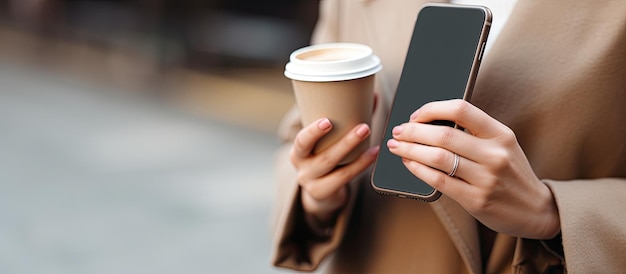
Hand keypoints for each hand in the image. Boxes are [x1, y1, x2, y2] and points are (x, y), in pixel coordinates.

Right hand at [291, 118, 378, 223]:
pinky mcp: (324, 192)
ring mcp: (312, 183)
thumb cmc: (325, 158)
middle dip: (345, 142)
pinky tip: (373, 153)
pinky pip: (345, 178)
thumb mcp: (327, 142)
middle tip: (364, 127)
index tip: (327, 121)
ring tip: (372, 139)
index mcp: (298, 152)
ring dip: (356, 153)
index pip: (301, 141)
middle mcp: (302, 168)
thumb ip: (346, 120)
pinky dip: (360, 164)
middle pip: (324, 156)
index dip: (312, 132)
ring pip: (336, 168)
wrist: (320, 192)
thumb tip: (372, 95)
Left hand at [387, 99, 559, 238]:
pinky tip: (408, 163)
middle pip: (443, 135)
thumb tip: (429, 122)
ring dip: (410, 149)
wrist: (536, 210)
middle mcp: (494, 154)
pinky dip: (418, 170)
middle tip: (398, 131)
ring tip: (397, 146)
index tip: (415, 115)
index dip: (432, 109)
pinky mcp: (476, 200)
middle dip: (413, 131)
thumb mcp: (502, 145)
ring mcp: (486, 179)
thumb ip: (474, 133)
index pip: (461, 110)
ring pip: (437, 158)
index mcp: (501, 134)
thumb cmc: (510, 173)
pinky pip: (438, 181)